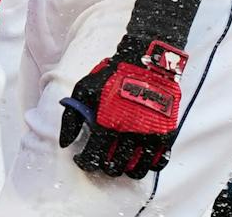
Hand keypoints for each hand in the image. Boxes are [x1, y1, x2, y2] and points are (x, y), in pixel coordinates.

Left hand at [58, 38, 186, 179]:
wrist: (147, 60)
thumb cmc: (113, 75)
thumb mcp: (84, 88)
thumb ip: (71, 117)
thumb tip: (65, 143)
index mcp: (106, 124)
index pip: (92, 159)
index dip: (84, 162)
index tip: (82, 157)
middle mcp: (128, 133)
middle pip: (114, 168)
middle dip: (105, 165)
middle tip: (102, 157)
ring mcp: (149, 135)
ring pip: (136, 170)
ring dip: (126, 168)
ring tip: (121, 159)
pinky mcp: (166, 133)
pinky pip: (158, 162)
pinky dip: (148, 164)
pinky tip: (140, 156)